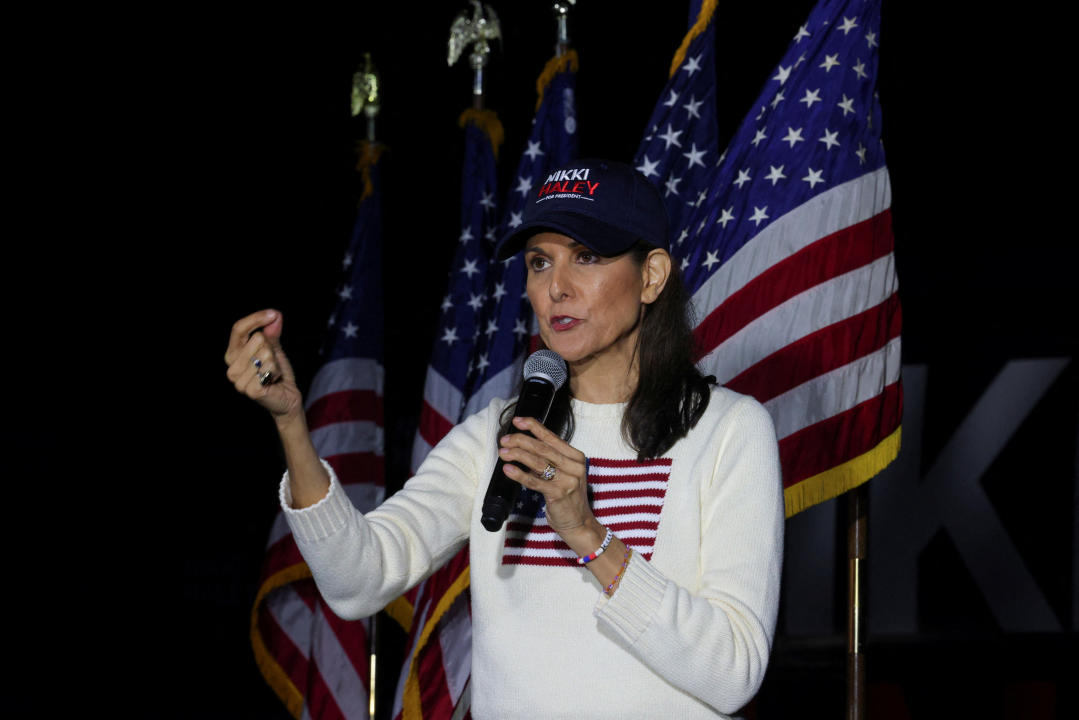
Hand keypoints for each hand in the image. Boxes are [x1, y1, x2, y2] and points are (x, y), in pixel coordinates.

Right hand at [224, 309, 303, 425]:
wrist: (287, 397)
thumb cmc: (276, 372)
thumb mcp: (274, 348)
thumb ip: (272, 331)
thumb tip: (275, 314)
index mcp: (232, 354)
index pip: (238, 329)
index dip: (255, 318)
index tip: (273, 314)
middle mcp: (231, 367)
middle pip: (257, 338)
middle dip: (271, 348)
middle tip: (271, 363)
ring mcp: (239, 381)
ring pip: (265, 353)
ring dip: (275, 362)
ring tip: (271, 373)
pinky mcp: (250, 390)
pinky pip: (270, 367)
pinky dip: (277, 372)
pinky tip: (273, 380)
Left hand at [498, 417, 599, 540]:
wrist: (579, 523)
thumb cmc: (568, 498)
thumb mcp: (563, 474)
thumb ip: (548, 461)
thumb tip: (522, 447)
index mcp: (576, 457)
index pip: (551, 437)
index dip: (533, 426)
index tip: (517, 421)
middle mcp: (574, 466)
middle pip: (542, 448)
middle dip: (520, 441)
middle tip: (504, 440)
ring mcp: (568, 480)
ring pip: (538, 462)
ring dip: (517, 455)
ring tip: (503, 453)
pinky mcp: (559, 493)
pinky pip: (535, 481)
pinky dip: (519, 474)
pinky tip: (508, 470)